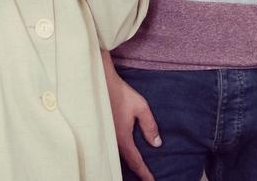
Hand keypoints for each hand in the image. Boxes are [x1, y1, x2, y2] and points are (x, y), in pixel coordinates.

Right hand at [103, 57, 160, 180]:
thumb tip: (157, 143)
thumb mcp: (141, 108)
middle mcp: (112, 142)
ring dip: (127, 165)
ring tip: (137, 170)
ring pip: (117, 157)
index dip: (144, 173)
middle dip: (136, 172)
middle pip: (125, 163)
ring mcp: (105, 138)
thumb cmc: (121, 94)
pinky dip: (119, 156)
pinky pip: (111, 150)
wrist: (100, 85)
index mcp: (123, 138)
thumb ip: (150, 126)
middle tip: (146, 178)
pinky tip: (124, 155)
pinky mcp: (102, 133)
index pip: (135, 161)